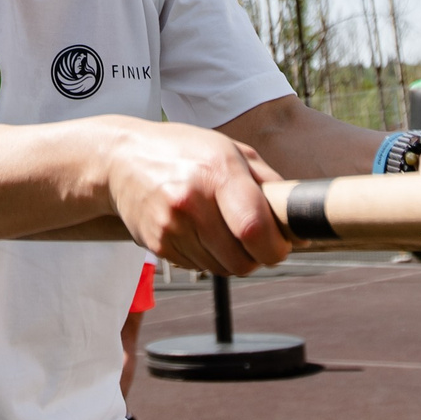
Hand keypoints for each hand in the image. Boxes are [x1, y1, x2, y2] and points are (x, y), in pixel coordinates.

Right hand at [104, 121, 288, 275]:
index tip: (282, 244)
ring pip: (221, 269)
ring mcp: (171, 226)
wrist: (121, 159)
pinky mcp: (157, 245)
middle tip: (255, 240)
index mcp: (217, 172)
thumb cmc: (184, 151)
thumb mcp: (229, 149)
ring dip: (232, 258)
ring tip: (222, 229)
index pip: (255, 230)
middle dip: (257, 257)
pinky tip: (198, 230)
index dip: (276, 247)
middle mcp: (192, 201)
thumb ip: (268, 182)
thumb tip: (299, 224)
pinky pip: (198, 268)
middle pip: (242, 261)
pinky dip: (207, 256)